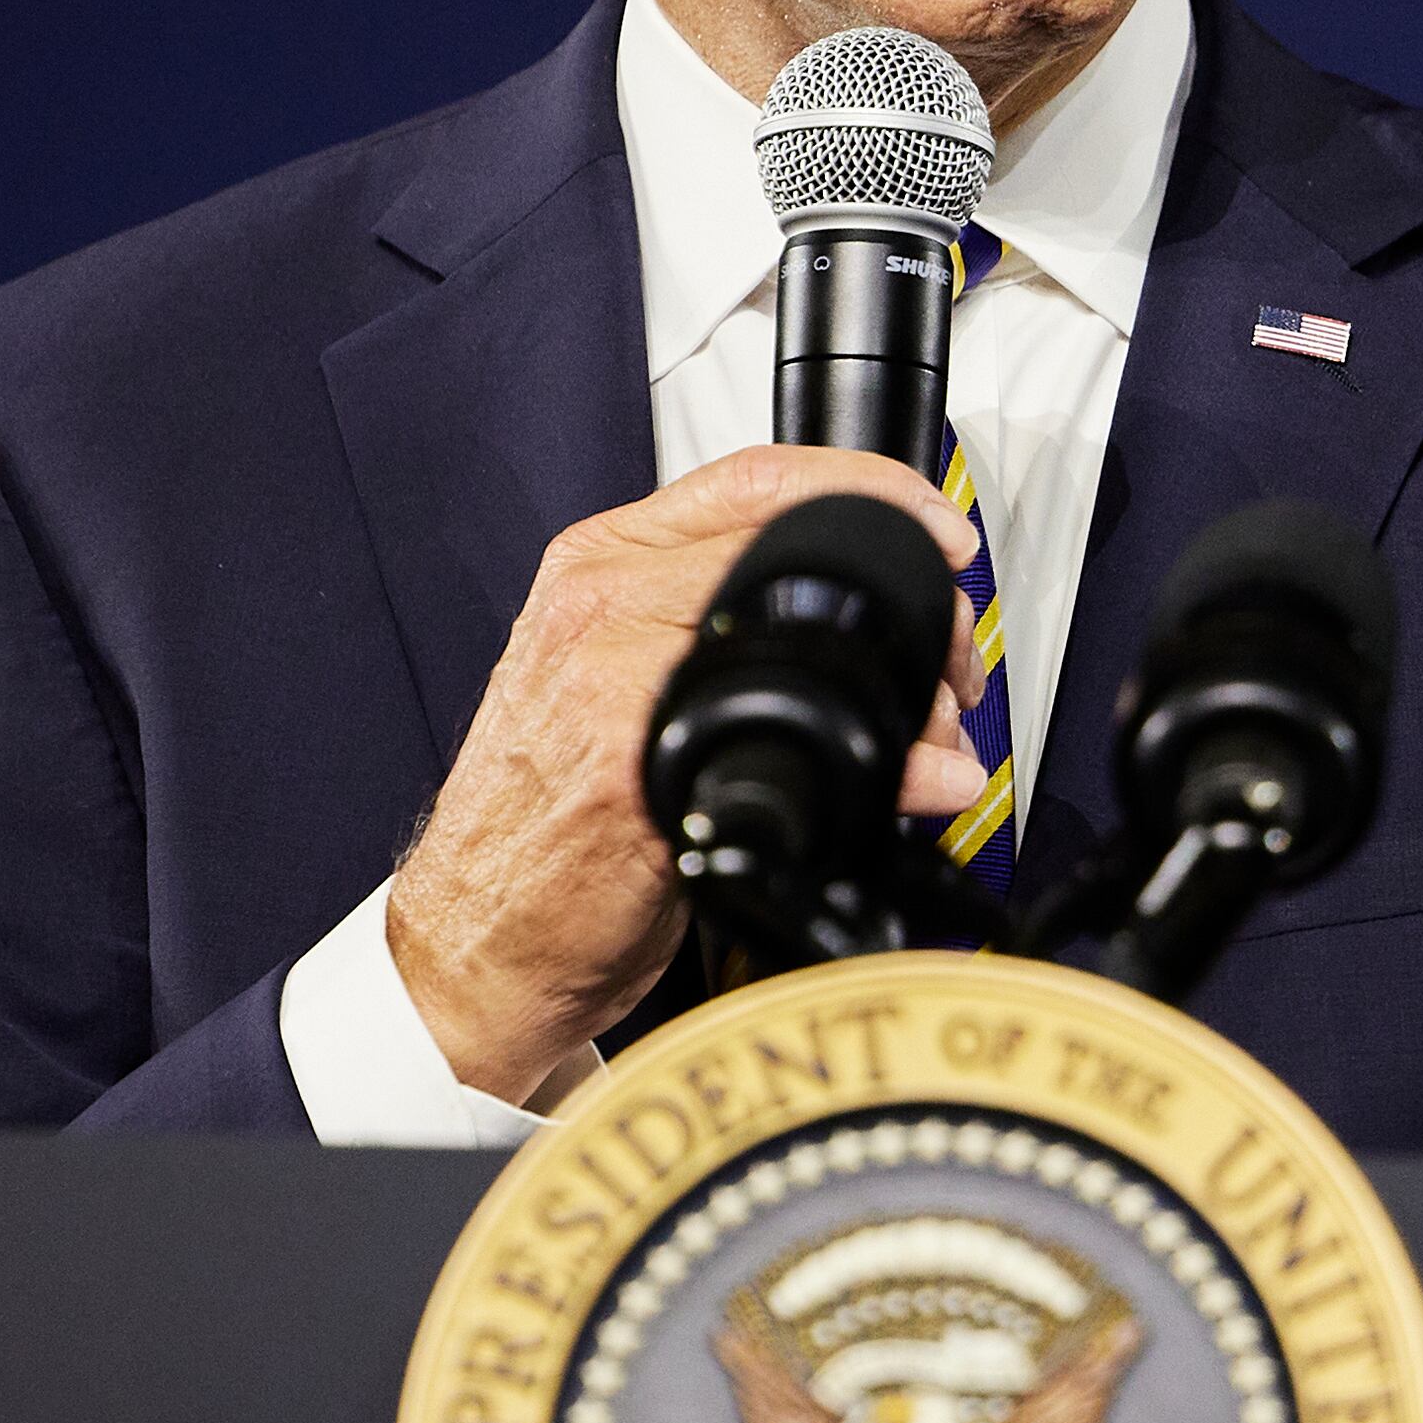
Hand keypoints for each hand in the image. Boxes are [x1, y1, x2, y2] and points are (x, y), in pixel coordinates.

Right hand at [386, 443, 985, 1103]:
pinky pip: (785, 744)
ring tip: (929, 741)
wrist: (471, 943)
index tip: (940, 528)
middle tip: (950, 664)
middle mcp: (595, 609)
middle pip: (793, 549)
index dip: (873, 490)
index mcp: (597, 569)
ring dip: (902, 694)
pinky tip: (901, 791)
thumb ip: (722, 635)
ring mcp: (605, 685)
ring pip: (802, 641)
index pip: (754, 480)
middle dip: (909, 602)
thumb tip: (877, 653)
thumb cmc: (544, 824)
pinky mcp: (628, 774)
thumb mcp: (618, 687)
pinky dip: (877, 773)